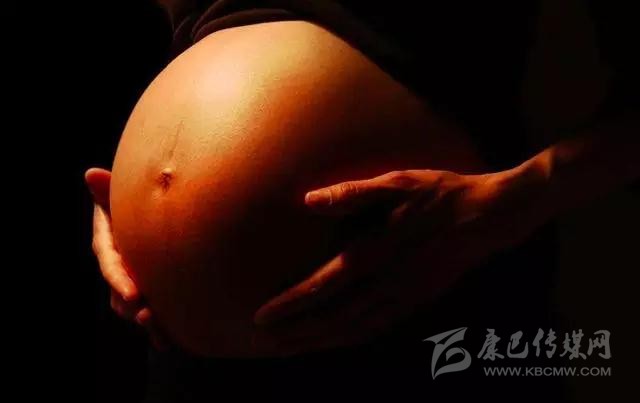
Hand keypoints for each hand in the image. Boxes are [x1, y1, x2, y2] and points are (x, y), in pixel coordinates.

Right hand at [86, 168, 167, 349]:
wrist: (153, 219)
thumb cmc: (132, 203)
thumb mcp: (119, 196)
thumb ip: (107, 190)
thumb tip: (91, 174)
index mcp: (108, 245)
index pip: (110, 263)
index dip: (119, 279)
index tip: (133, 292)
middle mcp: (116, 267)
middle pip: (118, 292)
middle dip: (131, 306)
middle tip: (147, 314)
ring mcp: (130, 282)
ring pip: (131, 308)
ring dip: (144, 321)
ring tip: (159, 328)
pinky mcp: (147, 293)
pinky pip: (148, 316)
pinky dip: (157, 331)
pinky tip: (167, 343)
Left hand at [253, 166, 548, 353]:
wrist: (491, 214)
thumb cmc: (441, 192)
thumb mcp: (398, 182)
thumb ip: (353, 194)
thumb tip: (310, 201)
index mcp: (378, 251)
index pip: (325, 285)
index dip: (292, 303)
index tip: (263, 317)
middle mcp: (389, 282)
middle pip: (336, 317)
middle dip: (299, 333)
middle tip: (267, 343)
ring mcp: (406, 295)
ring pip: (356, 328)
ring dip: (321, 341)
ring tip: (293, 349)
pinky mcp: (420, 299)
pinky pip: (380, 327)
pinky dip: (353, 339)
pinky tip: (339, 341)